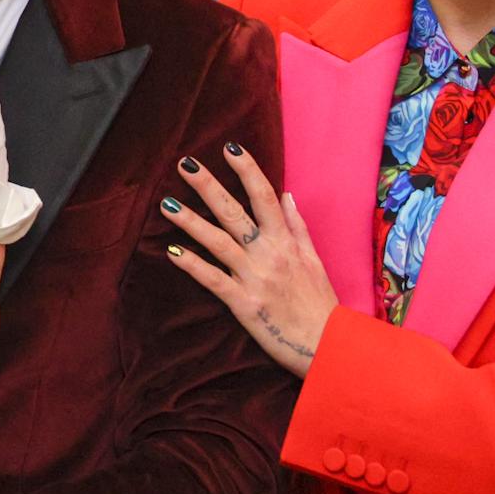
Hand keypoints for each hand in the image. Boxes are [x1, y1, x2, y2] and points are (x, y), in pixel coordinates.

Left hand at [161, 142, 338, 378]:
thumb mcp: (314, 259)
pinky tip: (172, 252)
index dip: (246, 169)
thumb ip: (297, 226)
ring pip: (218, 242)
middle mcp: (268, 254)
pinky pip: (214, 280)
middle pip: (234, 212)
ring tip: (166, 204)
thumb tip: (286, 194)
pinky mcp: (244, 303)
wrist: (328, 346)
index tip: (230, 148)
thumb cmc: (320, 304)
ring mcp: (255, 277)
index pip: (264, 195)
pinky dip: (193, 266)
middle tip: (185, 163)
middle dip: (208, 186)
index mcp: (285, 241)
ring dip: (191, 222)